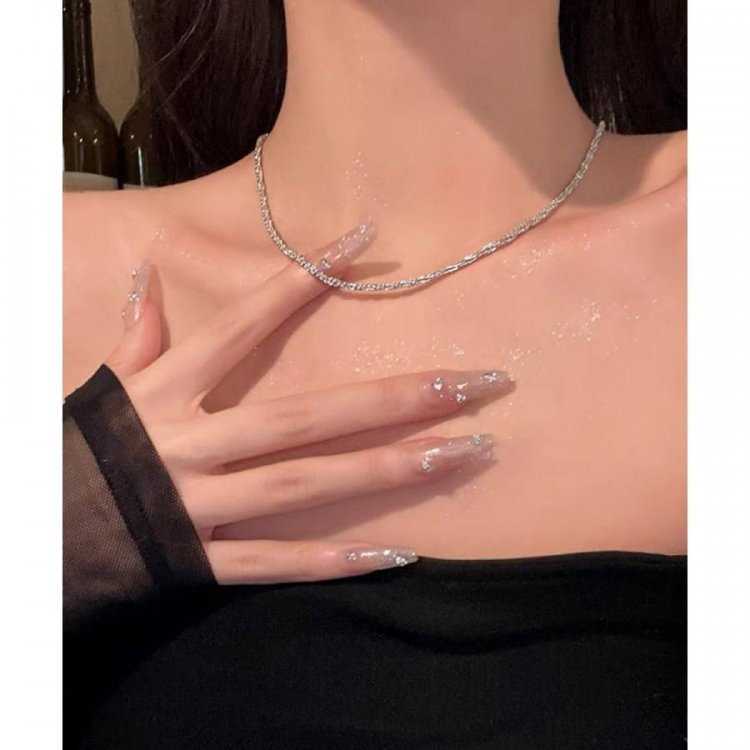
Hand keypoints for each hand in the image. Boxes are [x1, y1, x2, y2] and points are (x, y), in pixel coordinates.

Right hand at [105, 223, 512, 584]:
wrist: (30, 539)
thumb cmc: (70, 453)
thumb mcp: (101, 387)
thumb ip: (136, 336)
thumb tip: (148, 276)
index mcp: (166, 390)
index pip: (247, 322)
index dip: (305, 280)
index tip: (366, 240)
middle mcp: (193, 442)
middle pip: (309, 413)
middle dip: (396, 396)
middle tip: (477, 382)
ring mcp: (201, 504)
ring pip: (308, 484)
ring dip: (390, 470)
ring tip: (464, 454)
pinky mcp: (201, 560)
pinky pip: (276, 563)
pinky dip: (334, 561)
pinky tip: (399, 556)